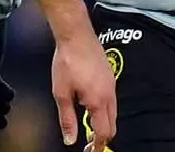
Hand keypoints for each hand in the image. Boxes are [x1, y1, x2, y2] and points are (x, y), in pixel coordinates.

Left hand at [51, 22, 116, 149]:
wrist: (76, 34)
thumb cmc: (67, 60)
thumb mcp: (61, 92)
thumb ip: (67, 118)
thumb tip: (70, 139)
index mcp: (97, 101)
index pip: (104, 132)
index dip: (98, 145)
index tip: (91, 151)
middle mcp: (109, 95)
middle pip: (112, 125)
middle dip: (103, 136)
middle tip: (91, 143)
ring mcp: (111, 84)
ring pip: (113, 112)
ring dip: (104, 123)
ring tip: (89, 126)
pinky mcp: (110, 76)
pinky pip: (111, 100)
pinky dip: (104, 110)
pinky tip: (91, 105)